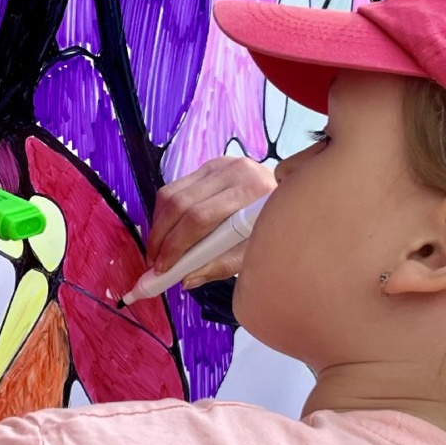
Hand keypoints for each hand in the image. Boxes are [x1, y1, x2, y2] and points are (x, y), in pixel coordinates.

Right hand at [146, 157, 275, 288]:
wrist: (291, 201)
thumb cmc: (273, 228)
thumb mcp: (252, 252)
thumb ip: (219, 266)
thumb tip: (186, 279)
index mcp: (250, 193)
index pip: (199, 218)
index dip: (176, 245)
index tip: (164, 268)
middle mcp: (234, 172)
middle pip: (180, 205)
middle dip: (161, 238)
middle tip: (154, 262)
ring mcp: (220, 164)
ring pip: (171, 194)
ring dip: (158, 225)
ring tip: (157, 250)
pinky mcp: (210, 165)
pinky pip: (174, 188)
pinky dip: (164, 213)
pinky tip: (166, 232)